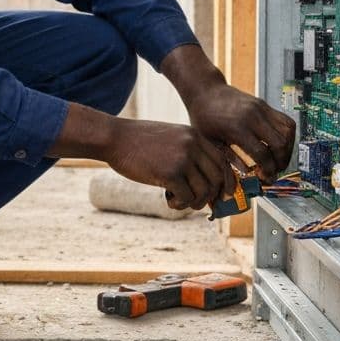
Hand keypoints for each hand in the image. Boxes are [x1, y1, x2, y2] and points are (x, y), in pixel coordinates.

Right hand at [102, 119, 232, 210]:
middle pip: (217, 178)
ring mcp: (182, 159)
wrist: (114, 138)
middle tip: (196, 202)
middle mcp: (192, 145)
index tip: (222, 194)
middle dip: (210, 196)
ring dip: (194, 203)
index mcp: (194, 135)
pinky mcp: (169, 173)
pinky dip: (180, 205)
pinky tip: (168, 200)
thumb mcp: (169, 137)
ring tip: (178, 201)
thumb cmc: (138, 141)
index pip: (222, 161)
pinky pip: (187, 198)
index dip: (225, 181)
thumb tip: (204, 180)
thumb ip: (188, 152)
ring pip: (204, 191)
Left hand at [160, 45, 295, 180]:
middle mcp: (252, 116)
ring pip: (288, 131)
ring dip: (287, 149)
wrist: (204, 90)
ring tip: (278, 160)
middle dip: (281, 162)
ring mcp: (261, 108)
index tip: (266, 179)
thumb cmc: (203, 117)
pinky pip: (285, 120)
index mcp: (237, 128)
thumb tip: (243, 179)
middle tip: (274, 171)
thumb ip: (228, 161)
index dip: (268, 170)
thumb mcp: (210, 142)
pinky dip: (287, 135)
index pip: (263, 154)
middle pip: (280, 143)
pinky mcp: (264, 104)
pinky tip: (278, 146)